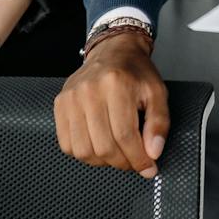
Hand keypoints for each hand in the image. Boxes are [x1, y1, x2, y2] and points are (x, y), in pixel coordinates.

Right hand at [53, 32, 168, 178]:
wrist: (112, 51)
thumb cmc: (136, 72)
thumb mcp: (157, 92)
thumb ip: (159, 123)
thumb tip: (153, 153)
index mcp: (117, 84)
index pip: (125, 135)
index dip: (138, 158)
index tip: (148, 167)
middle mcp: (90, 91)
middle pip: (103, 146)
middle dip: (122, 162)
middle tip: (134, 162)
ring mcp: (71, 98)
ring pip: (83, 150)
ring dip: (103, 161)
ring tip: (117, 154)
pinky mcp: (60, 105)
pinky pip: (67, 144)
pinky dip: (84, 153)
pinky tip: (99, 145)